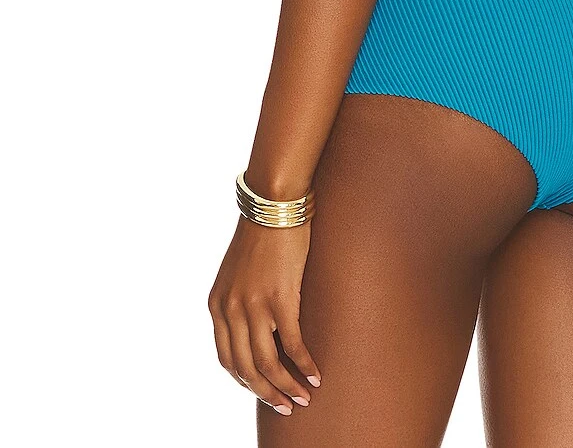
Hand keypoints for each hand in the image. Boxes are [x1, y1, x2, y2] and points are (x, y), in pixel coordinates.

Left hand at [208, 215, 321, 414]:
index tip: (263, 391)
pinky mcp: (279, 298)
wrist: (273, 204)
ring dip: (286, 387)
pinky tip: (316, 375)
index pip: (226, 359)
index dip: (245, 382)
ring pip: (267, 363)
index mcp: (217, 305)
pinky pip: (291, 344)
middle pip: (246, 368)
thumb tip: (255, 327)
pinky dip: (304, 365)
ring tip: (302, 398)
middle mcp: (230, 309)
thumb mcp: (237, 271)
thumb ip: (239, 300)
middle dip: (267, 392)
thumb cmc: (261, 233)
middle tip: (286, 407)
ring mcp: (253, 306)